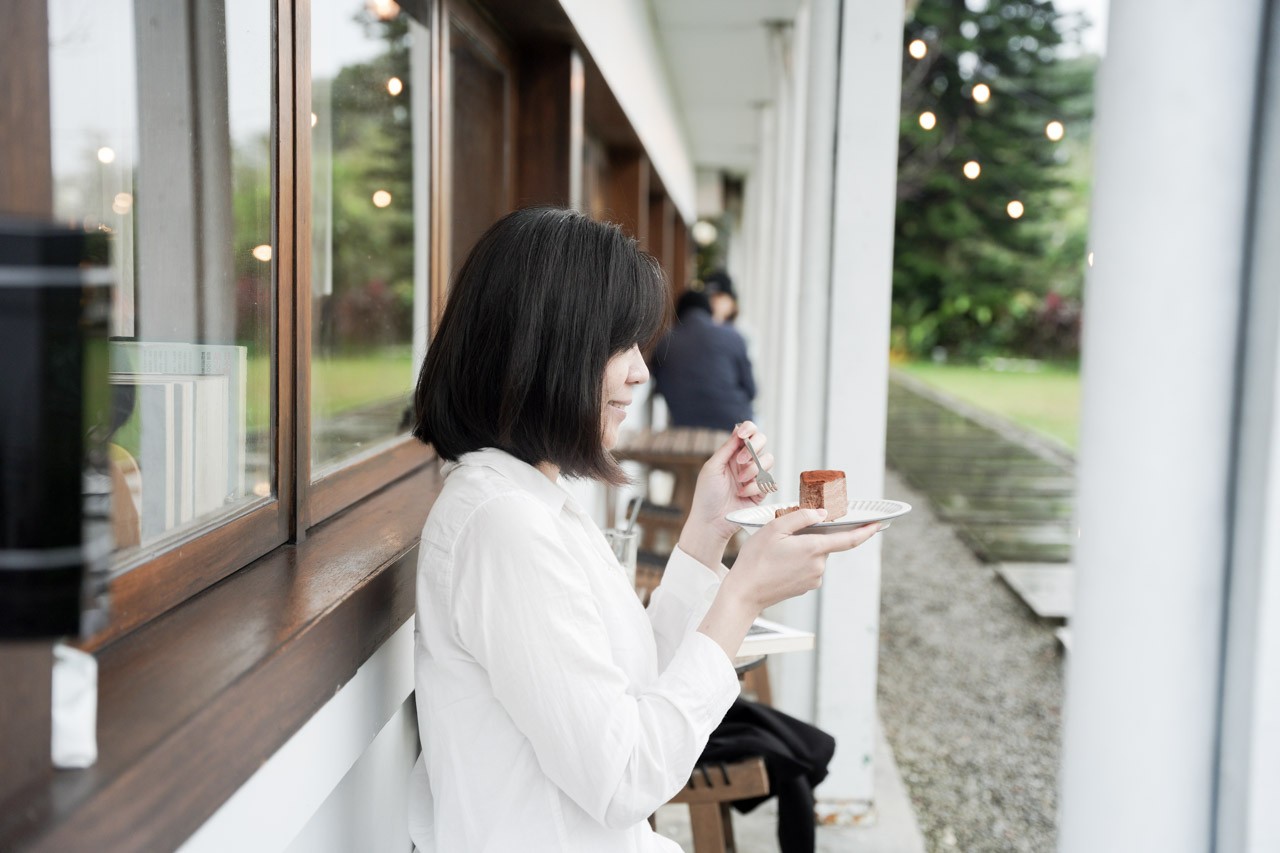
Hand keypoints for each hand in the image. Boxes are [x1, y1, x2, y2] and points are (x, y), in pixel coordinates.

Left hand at [679, 421, 773, 564]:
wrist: (711, 521)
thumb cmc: (706, 495)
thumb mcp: (712, 467)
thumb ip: (727, 448)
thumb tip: (738, 429)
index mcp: (731, 453)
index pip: (746, 433)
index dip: (749, 429)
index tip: (743, 435)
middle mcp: (745, 462)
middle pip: (762, 441)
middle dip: (754, 448)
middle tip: (740, 461)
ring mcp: (754, 476)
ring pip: (768, 459)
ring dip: (753, 469)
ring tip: (739, 481)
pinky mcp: (762, 491)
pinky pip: (767, 481)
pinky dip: (753, 487)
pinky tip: (741, 494)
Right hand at [725, 509, 880, 610]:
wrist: (745, 593)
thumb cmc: (756, 560)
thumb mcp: (774, 529)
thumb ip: (801, 517)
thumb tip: (822, 513)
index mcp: (814, 549)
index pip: (849, 539)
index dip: (866, 531)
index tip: (878, 524)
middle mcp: (819, 566)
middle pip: (824, 544)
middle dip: (812, 536)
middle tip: (786, 537)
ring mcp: (813, 579)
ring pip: (815, 555)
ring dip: (803, 549)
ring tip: (777, 552)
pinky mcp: (806, 587)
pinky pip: (808, 567)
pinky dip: (798, 561)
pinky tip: (779, 563)